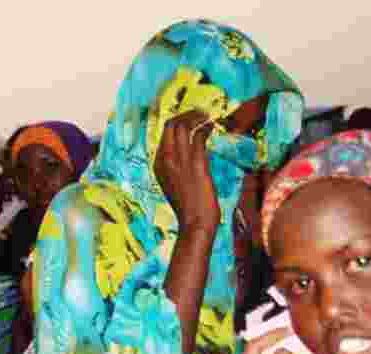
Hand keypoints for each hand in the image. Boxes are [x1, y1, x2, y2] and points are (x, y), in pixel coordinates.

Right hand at [154, 110, 221, 233]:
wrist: (194, 223)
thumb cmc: (188, 208)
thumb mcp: (175, 185)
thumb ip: (176, 169)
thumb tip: (187, 156)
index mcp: (158, 165)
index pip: (164, 134)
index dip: (177, 122)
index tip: (189, 119)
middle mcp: (165, 159)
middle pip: (171, 124)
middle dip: (186, 114)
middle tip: (200, 113)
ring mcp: (180, 160)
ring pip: (184, 126)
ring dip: (198, 116)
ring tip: (208, 116)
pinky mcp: (196, 163)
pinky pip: (200, 135)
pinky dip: (207, 127)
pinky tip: (213, 127)